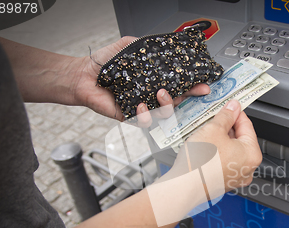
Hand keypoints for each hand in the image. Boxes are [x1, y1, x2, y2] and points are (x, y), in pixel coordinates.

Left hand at [73, 37, 209, 121]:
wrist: (83, 75)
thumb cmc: (104, 63)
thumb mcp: (129, 46)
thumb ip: (145, 45)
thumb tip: (163, 43)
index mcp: (155, 80)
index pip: (180, 84)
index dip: (194, 85)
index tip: (205, 83)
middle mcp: (152, 95)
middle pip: (178, 100)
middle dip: (190, 97)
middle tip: (194, 91)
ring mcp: (143, 107)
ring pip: (165, 114)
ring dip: (168, 105)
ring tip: (161, 94)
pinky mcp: (131, 117)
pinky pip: (144, 122)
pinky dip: (145, 115)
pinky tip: (140, 105)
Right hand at [184, 100, 262, 190]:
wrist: (184, 187)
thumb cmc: (201, 163)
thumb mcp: (214, 129)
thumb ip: (226, 116)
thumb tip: (233, 108)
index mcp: (252, 154)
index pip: (247, 126)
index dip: (236, 113)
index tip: (229, 106)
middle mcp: (247, 168)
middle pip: (240, 139)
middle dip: (227, 127)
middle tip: (214, 118)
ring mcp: (235, 178)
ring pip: (231, 151)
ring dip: (220, 140)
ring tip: (206, 132)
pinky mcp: (223, 183)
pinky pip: (223, 163)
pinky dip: (216, 154)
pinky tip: (204, 148)